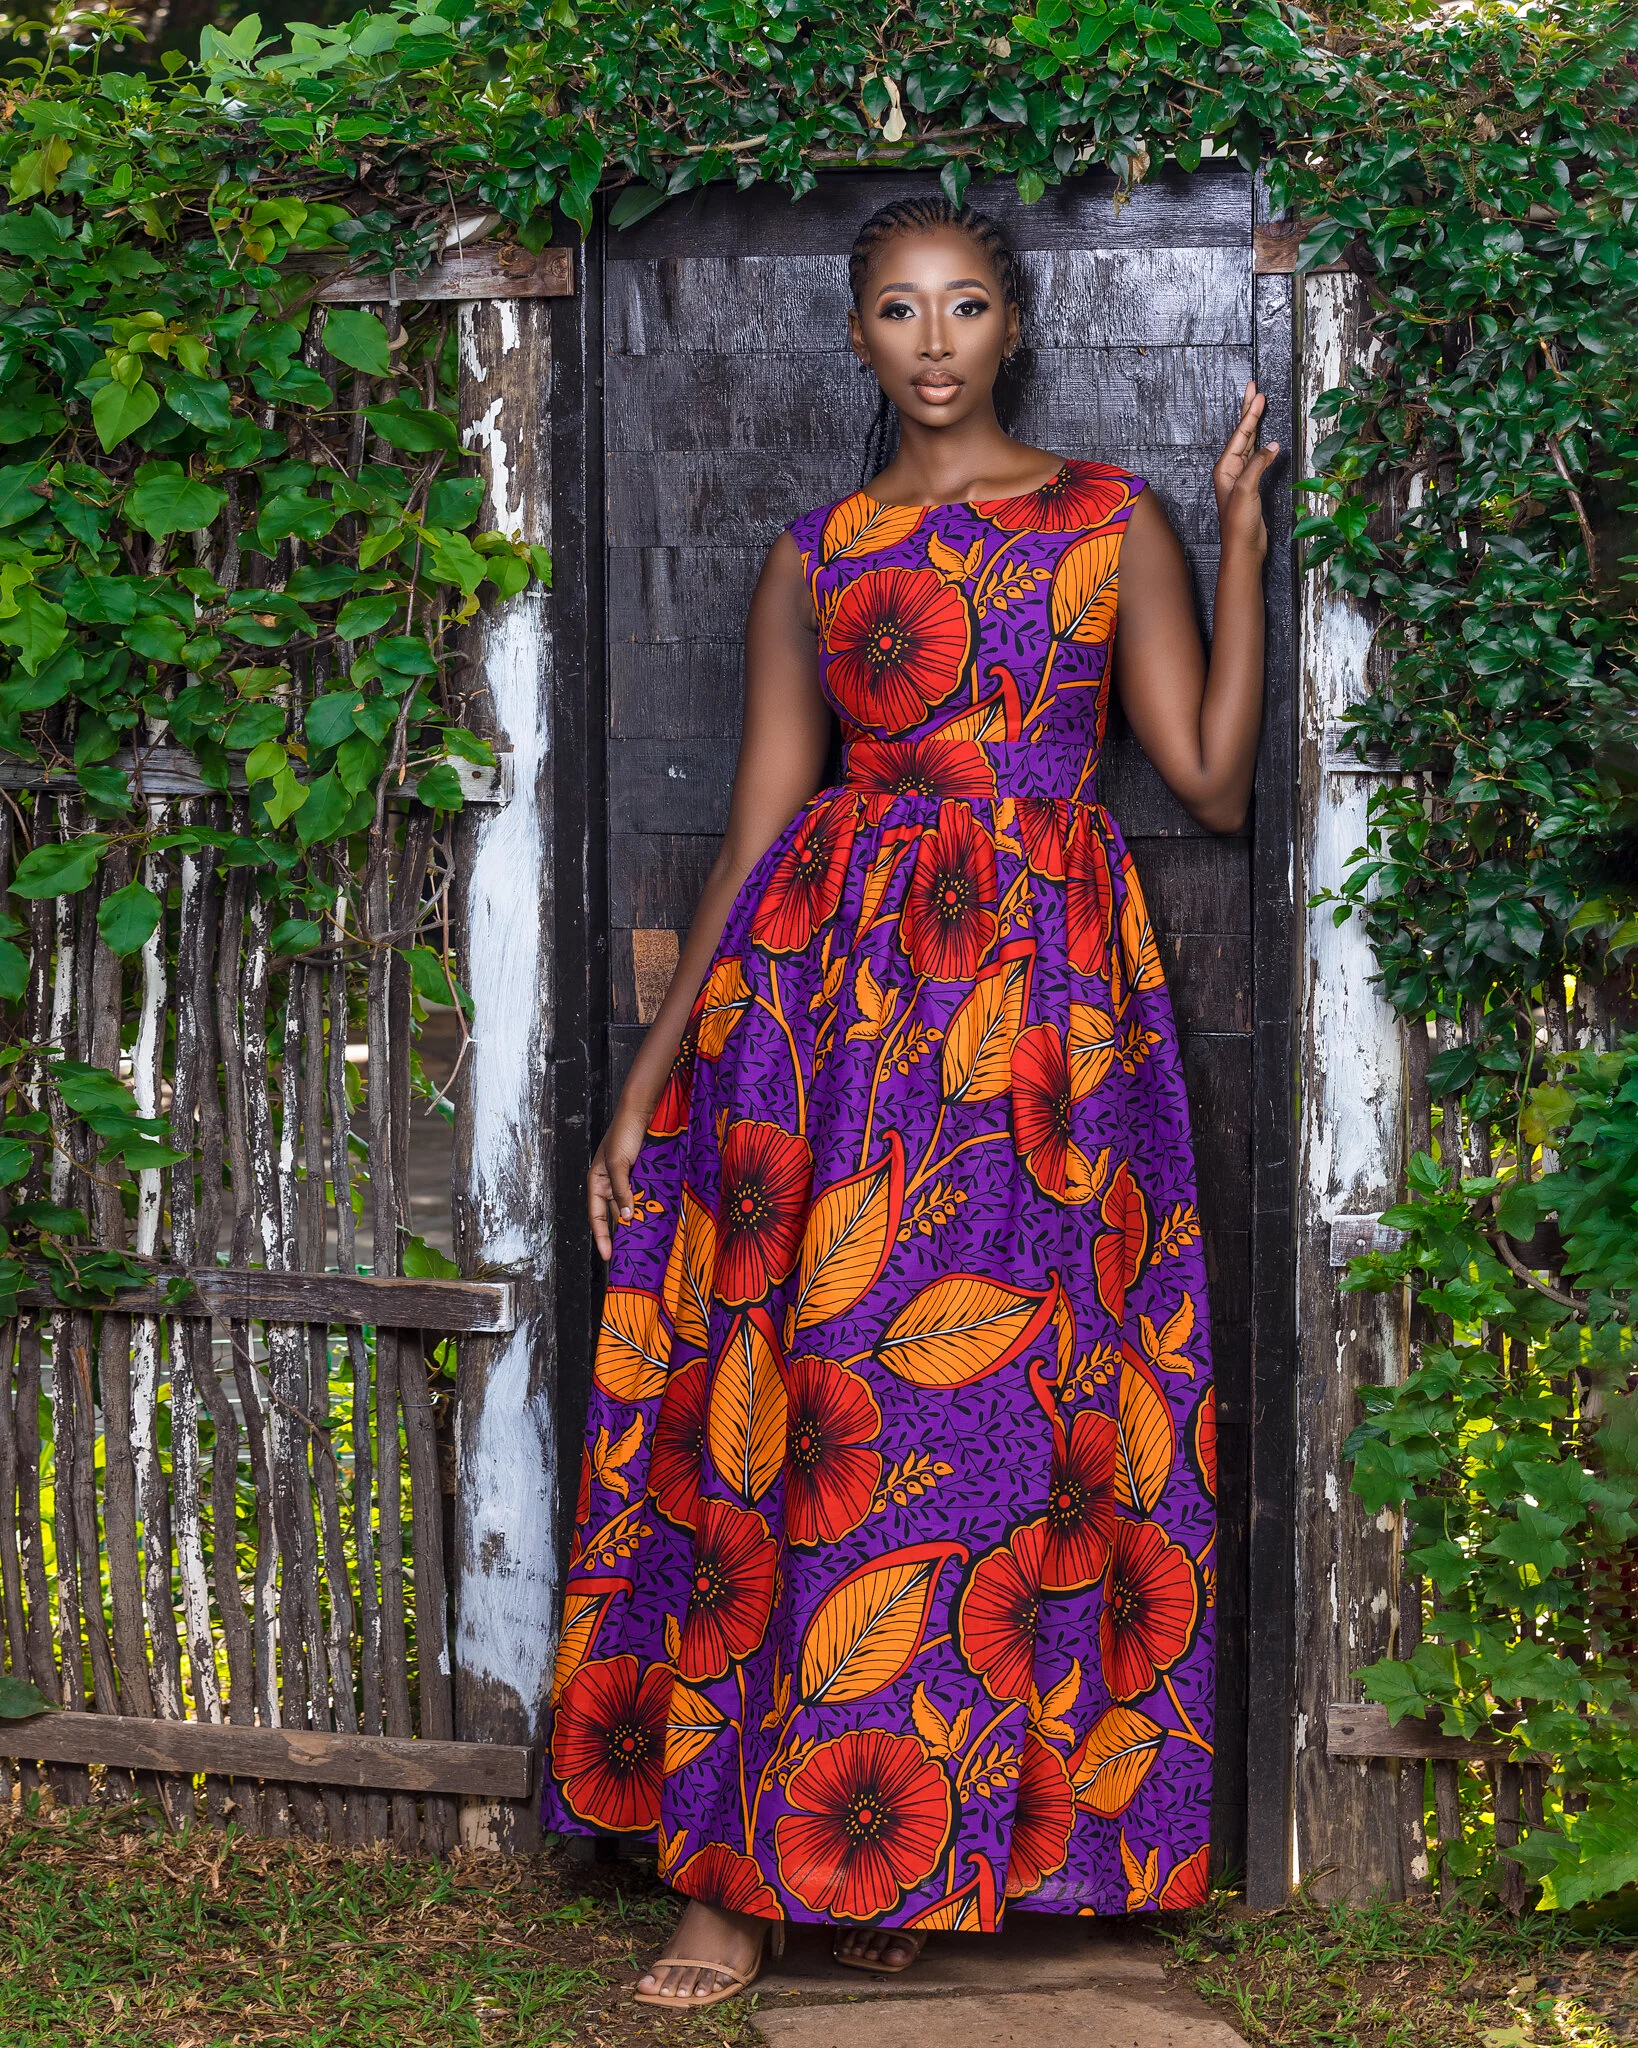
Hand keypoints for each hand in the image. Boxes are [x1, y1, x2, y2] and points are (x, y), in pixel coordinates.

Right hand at [588, 1101, 650, 1260]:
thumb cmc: (624, 1134)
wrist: (642, 1111)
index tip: (608, 1257)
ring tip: (647, 1241)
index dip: (602, 1237)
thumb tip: (627, 1218)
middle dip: (622, 1232)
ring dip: (639, 1220)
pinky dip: (650, 1206)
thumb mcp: (618, 1164)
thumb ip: (621, 1191)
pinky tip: (658, 1218)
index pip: (596, 1216)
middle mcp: (610, 1184)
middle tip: (632, 1254)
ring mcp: (627, 1180)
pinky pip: (644, 1196)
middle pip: (615, 1215)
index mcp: (597, 1182)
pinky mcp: (643, 1175)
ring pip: (632, 1207)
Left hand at [1212, 380, 1279, 558]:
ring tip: (1259, 405)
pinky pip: (1256, 458)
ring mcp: (1240, 478)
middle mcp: (1230, 470)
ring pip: (1249, 444)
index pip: (1240, 435)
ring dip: (1255, 425)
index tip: (1258, 394)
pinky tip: (1268, 441)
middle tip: (1254, 388)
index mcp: (1225, 468)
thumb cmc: (1239, 524)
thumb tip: (1271, 446)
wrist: (1243, 548)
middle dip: (1249, 411)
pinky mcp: (1250, 486)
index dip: (1250, 413)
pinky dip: (1262, 446)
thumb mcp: (1246, 490)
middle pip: (1242, 434)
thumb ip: (1257, 466)